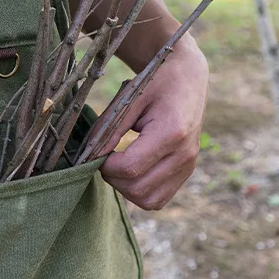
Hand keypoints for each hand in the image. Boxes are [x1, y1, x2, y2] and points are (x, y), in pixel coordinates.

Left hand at [101, 37, 208, 209]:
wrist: (186, 78)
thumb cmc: (155, 82)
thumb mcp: (128, 98)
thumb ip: (109, 128)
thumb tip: (90, 157)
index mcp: (172, 132)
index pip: (130, 168)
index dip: (105, 165)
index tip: (97, 151)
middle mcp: (185, 154)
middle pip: (138, 189)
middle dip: (112, 178)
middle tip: (104, 158)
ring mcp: (189, 165)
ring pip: (149, 201)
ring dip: (125, 189)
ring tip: (117, 165)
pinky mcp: (187, 171)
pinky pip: (159, 198)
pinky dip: (140, 191)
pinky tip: (131, 171)